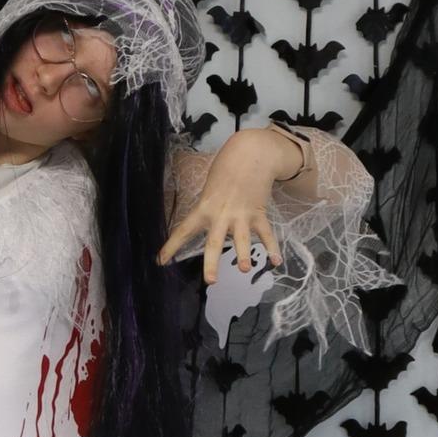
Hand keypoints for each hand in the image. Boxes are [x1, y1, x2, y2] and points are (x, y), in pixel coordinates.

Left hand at [157, 128, 297, 284]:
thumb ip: (207, 211)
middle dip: (212, 263)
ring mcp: (241, 215)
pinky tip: (277, 262)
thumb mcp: (208, 190)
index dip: (171, 247)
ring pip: (242, 239)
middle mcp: (221, 215)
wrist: (251, 155)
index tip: (160, 262)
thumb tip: (206, 230)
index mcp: (204, 209)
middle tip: (210, 281)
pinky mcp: (258, 213)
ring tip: (245, 269)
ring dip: (244, 255)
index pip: (184, 231)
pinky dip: (273, 248)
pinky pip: (266, 233)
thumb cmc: (226, 172)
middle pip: (214, 243)